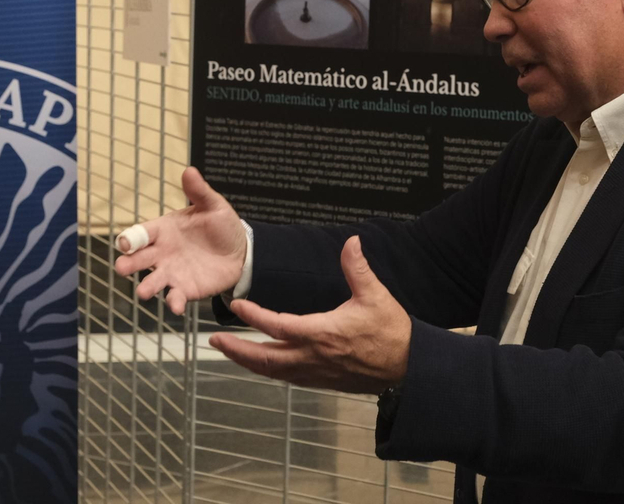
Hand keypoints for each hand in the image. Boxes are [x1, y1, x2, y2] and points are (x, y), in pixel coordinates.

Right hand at [113, 167, 247, 314]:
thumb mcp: (213, 206)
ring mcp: (172, 272)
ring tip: (143, 292)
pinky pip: (175, 296)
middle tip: (122, 268)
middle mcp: (162, 253)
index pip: (142, 233)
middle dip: (129, 263)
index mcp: (164, 230)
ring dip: (146, 287)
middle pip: (139, 259)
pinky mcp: (185, 289)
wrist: (240, 251)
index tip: (125, 243)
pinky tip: (176, 306)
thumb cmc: (220, 226)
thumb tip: (189, 170)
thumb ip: (199, 192)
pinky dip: (173, 302)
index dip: (131, 238)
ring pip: (153, 281)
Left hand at [209, 236, 410, 395]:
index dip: (254, 316)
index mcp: (323, 334)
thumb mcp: (376, 295)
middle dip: (237, 350)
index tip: (237, 306)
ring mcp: (317, 373)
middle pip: (265, 358)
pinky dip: (269, 369)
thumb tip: (351, 241)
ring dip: (249, 361)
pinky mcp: (323, 381)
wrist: (409, 367)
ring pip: (273, 371)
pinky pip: (287, 378)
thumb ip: (357, 268)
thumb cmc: (392, 332)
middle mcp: (314, 357)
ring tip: (229, 351)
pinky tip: (262, 363)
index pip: (278, 326)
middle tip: (214, 340)